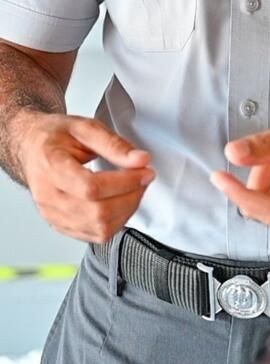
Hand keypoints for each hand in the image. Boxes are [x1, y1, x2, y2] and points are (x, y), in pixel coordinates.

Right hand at [19, 112, 154, 241]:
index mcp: (51, 167)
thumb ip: (113, 144)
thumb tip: (140, 160)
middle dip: (130, 196)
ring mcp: (53, 215)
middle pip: (97, 213)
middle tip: (144, 178)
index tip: (144, 171)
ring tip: (135, 189)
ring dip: (126, 211)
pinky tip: (121, 203)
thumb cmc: (54, 137)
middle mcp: (49, 196)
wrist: (32, 147)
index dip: (124, 182)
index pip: (90, 188)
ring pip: (98, 229)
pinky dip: (116, 222)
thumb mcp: (84, 127)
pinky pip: (94, 236)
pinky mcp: (60, 225)